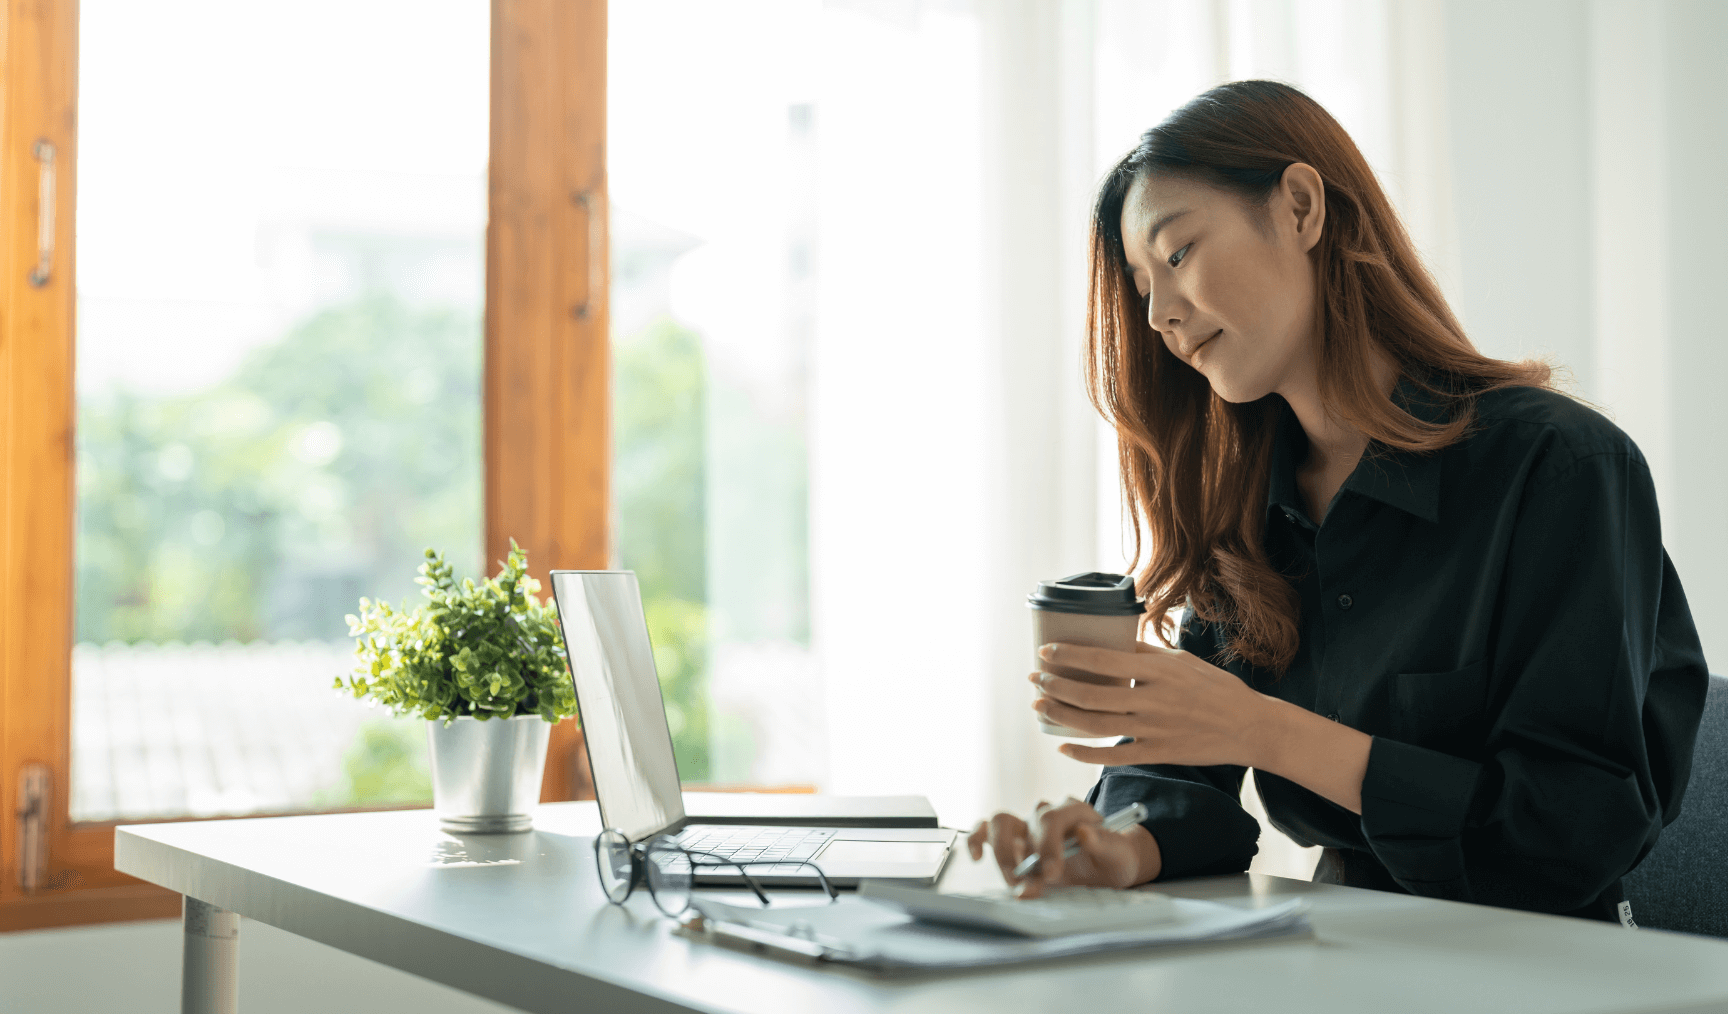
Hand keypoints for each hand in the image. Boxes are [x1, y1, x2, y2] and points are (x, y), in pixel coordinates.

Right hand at [965, 797, 1156, 897]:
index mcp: (1075, 810)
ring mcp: (1027, 824)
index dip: (1048, 845)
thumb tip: (1084, 832)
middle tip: (1031, 882)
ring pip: (1001, 823)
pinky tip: (976, 856)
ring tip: (1013, 881)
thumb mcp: (1118, 854)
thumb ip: (1104, 844)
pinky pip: (986, 830)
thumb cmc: (1113, 858)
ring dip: (1002, 853)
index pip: (1053, 818)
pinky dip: (977, 839)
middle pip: (1027, 820)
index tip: (1052, 873)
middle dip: (1027, 854)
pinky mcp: (1013, 838)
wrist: (1107, 865)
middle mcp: (1048, 812)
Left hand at [1029, 641, 1269, 768]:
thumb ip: (1145, 653)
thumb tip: (1111, 640)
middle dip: (1056, 686)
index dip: (1069, 656)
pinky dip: (1084, 752)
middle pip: (1092, 695)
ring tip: (1039, 705)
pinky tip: (1063, 744)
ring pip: (1096, 726)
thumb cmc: (1215, 688)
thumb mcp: (1182, 660)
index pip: (1104, 661)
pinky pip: (1113, 756)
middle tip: (1035, 679)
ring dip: (1061, 715)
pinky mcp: (1158, 754)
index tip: (1044, 651)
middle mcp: (1154, 700)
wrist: (1250, 727)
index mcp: (1160, 671)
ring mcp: (1155, 730)